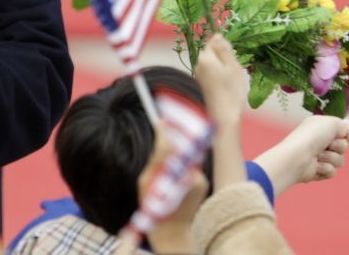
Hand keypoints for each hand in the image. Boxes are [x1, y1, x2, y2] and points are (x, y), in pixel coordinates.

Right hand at [139, 123, 207, 254]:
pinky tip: (176, 179)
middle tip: (166, 129)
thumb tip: (164, 139)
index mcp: (167, 172)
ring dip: (177, 156)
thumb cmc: (154, 205)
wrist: (172, 230)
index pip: (167, 144)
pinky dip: (184, 168)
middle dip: (172, 140)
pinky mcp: (202, 183)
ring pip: (185, 158)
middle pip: (179, 147)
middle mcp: (186, 172)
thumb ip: (156, 159)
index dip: (164, 130)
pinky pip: (191, 168)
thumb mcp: (146, 181)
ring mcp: (197, 178)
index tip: (162, 119)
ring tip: (167, 169)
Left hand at [194, 34, 245, 128]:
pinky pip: (212, 71)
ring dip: (223, 65)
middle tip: (236, 68)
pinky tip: (228, 83)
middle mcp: (198, 64)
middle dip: (224, 56)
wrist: (223, 116)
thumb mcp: (232, 67)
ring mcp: (199, 74)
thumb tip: (218, 35)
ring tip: (233, 78)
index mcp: (205, 58)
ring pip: (213, 62)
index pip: (213, 41)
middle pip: (212, 52)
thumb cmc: (231, 91)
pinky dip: (220, 73)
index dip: (225, 44)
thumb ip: (224, 50)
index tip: (235, 53)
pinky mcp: (202, 82)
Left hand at [254, 115, 348, 195]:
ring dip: (331, 158)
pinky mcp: (318, 170)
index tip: (348, 138)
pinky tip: (316, 166)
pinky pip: (333, 171)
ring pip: (340, 160)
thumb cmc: (310, 137)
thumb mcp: (330, 123)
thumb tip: (348, 126)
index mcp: (320, 127)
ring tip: (318, 156)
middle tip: (328, 145)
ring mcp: (318, 156)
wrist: (297, 157)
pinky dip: (326, 168)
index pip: (341, 131)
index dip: (346, 135)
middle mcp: (319, 141)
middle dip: (339, 146)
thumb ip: (342, 124)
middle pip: (343, 146)